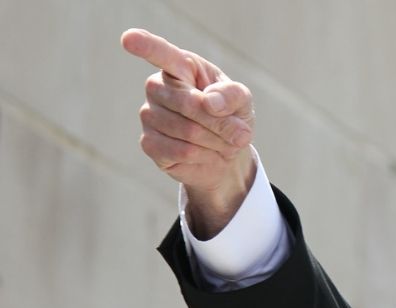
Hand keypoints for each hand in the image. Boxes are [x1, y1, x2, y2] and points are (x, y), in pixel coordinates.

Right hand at [121, 28, 255, 237]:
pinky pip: (180, 151)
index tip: (128, 38)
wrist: (226, 153)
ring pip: (188, 131)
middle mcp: (157, 86)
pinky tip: (205, 152)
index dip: (145, 45)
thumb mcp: (242, 101)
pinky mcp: (149, 143)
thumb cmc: (231, 116)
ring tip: (221, 141)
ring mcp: (149, 115)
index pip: (160, 53)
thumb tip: (210, 102)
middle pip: (188, 104)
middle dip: (220, 122)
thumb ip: (232, 95)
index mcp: (180, 66)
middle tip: (238, 132)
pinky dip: (204, 155)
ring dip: (216, 141)